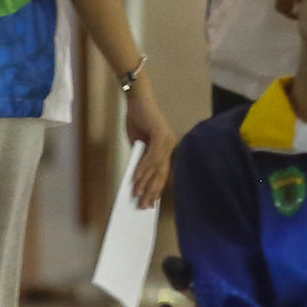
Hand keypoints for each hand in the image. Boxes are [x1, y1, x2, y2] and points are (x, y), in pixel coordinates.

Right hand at [123, 75, 178, 210]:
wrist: (137, 100)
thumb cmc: (137, 120)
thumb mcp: (138, 143)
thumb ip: (140, 158)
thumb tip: (138, 177)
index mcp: (166, 149)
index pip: (161, 173)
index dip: (156, 189)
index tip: (150, 203)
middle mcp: (170, 146)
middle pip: (161, 174)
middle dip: (152, 191)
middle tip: (144, 206)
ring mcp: (167, 141)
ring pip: (156, 168)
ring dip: (145, 183)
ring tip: (137, 195)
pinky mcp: (161, 135)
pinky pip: (151, 157)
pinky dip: (143, 168)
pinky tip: (136, 179)